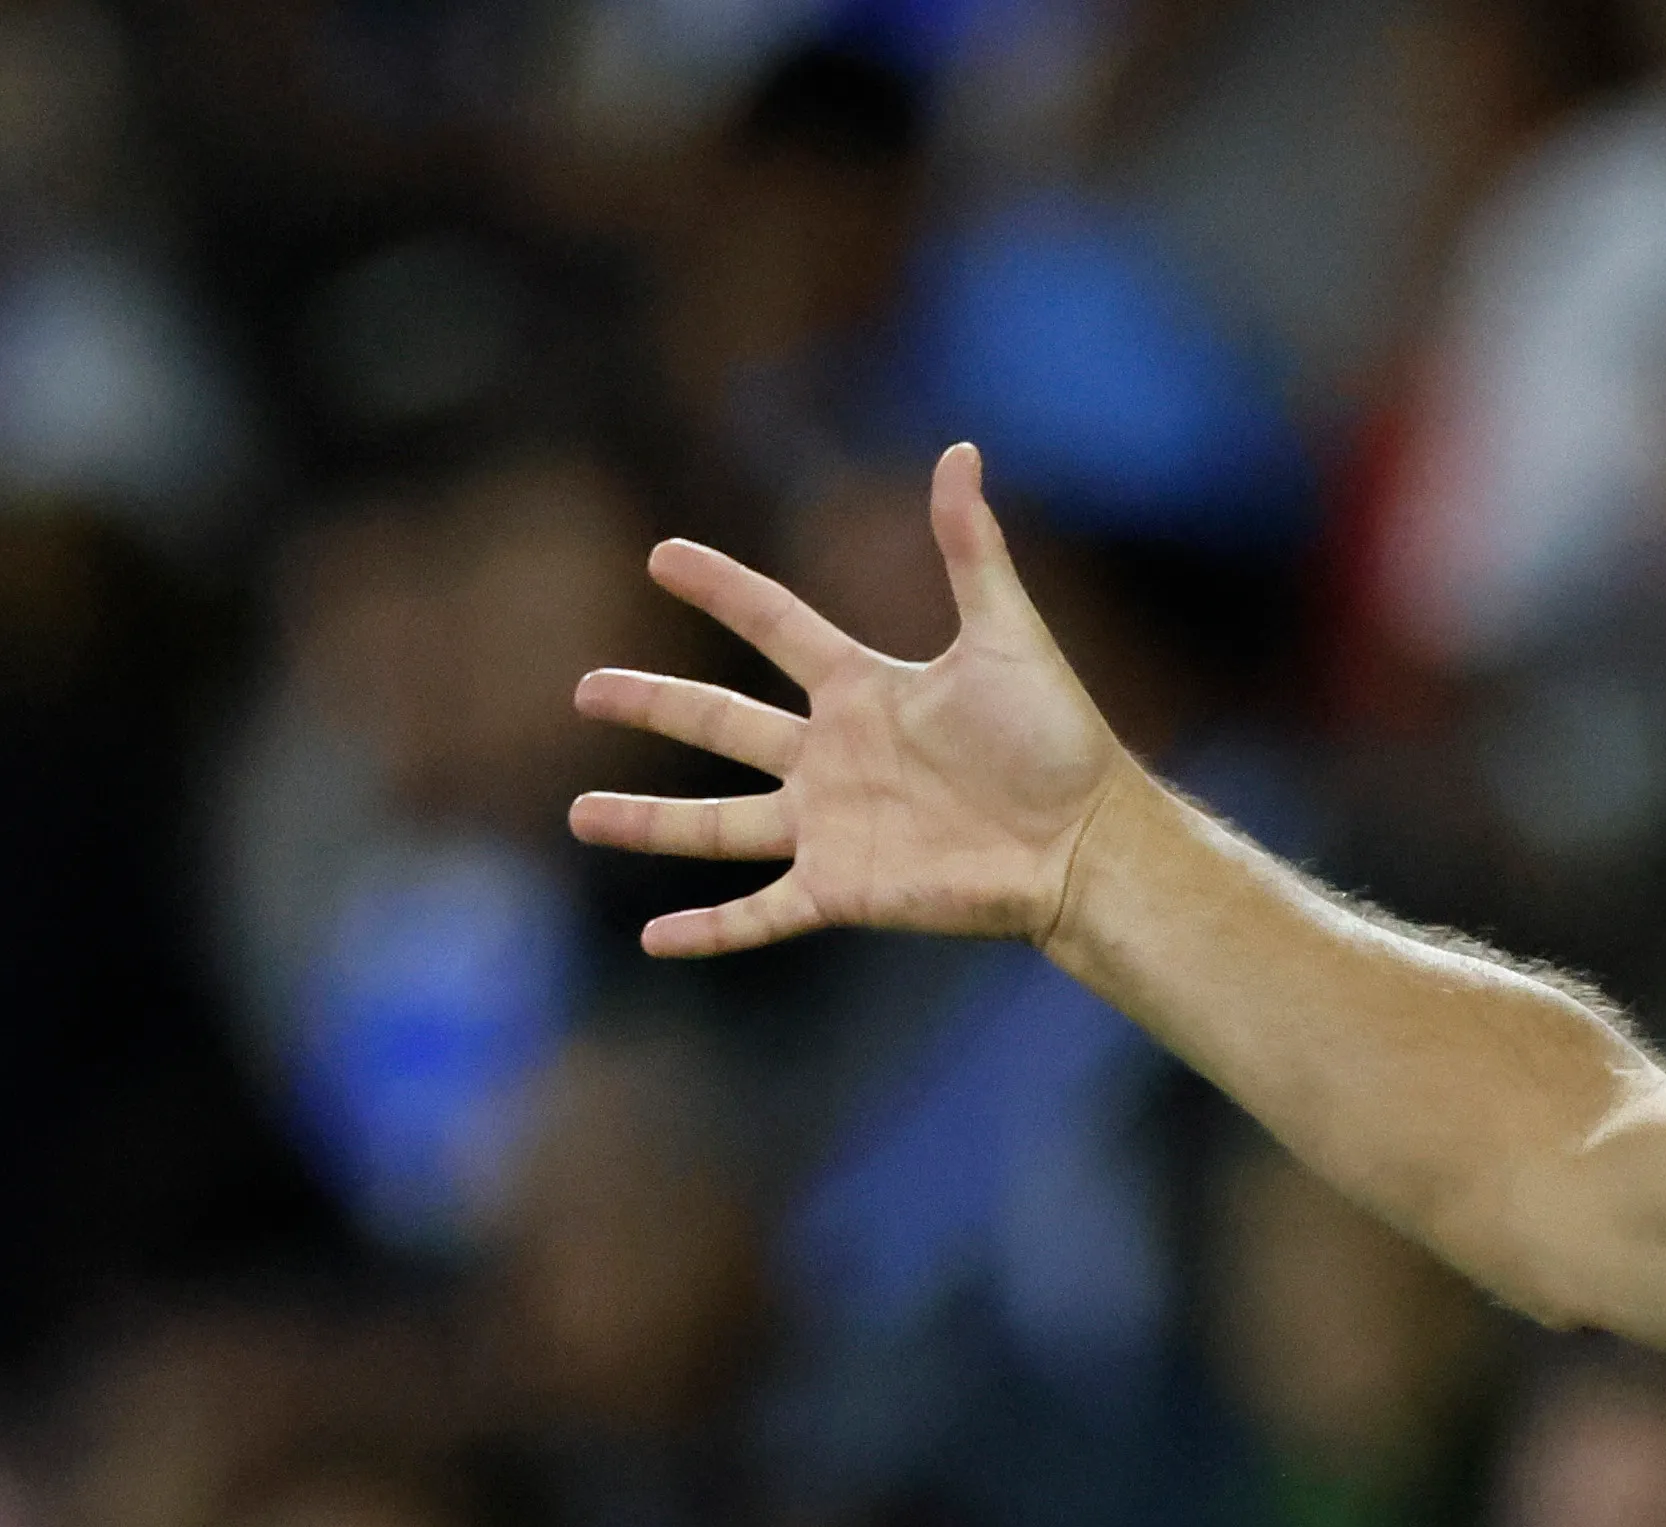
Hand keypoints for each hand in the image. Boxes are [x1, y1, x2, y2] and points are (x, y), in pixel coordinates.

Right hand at [568, 444, 1131, 955]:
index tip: (663, 555)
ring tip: (580, 816)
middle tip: (585, 689)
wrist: (1085, 840)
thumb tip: (960, 449)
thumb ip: (971, 549)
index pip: (776, 627)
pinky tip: (653, 938)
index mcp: (864, 690)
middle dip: (655, 704)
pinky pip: (761, 913)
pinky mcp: (843, 890)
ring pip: (719, 825)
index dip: (723, 590)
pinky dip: (710, 929)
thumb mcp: (1007, 634)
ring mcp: (832, 827)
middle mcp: (834, 758)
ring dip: (650, 824)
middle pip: (723, 724)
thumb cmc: (1057, 739)